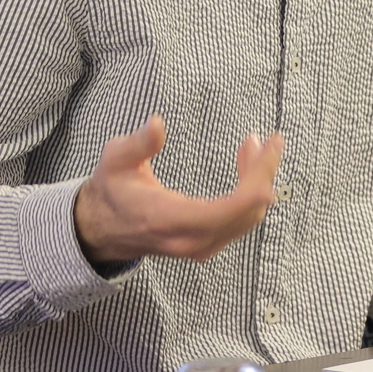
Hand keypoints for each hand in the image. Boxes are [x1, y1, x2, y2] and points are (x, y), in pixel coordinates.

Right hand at [73, 114, 284, 262]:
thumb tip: (157, 124)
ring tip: (253, 146)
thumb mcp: (115, 161)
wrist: (100, 230)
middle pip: (248, 212)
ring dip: (258, 181)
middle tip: (268, 140)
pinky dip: (250, 194)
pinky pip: (240, 221)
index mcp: (168, 219)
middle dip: (263, 172)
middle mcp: (189, 240)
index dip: (258, 176)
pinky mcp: (205, 245)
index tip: (271, 145)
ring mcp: (199, 247)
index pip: (230, 208)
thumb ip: (137, 144)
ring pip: (248, 218)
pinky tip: (246, 166)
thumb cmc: (111, 192)